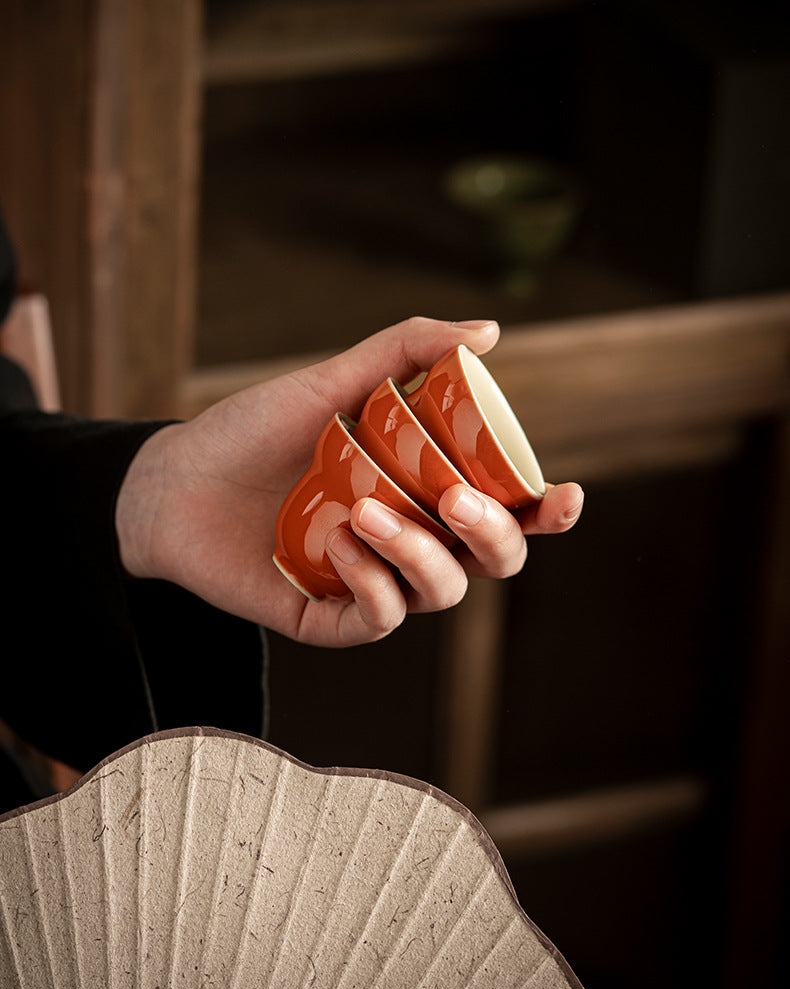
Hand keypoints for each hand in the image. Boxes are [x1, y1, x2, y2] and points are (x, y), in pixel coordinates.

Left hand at [116, 317, 582, 646]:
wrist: (174, 478)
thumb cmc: (255, 429)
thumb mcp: (332, 381)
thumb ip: (408, 349)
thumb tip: (491, 332)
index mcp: (426, 491)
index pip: (508, 510)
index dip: (548, 512)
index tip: (566, 494)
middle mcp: (411, 540)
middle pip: (491, 561)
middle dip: (494, 537)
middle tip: (456, 499)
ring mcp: (373, 581)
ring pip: (441, 592)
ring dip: (421, 556)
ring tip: (370, 512)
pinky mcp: (329, 618)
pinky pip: (378, 620)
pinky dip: (374, 585)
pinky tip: (343, 546)